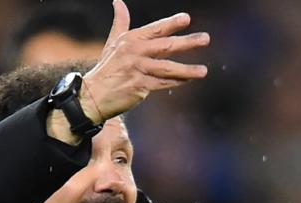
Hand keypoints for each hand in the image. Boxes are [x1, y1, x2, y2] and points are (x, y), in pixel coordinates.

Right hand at [82, 0, 209, 122]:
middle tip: (206, 39)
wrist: (93, 95)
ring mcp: (137, 70)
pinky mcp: (139, 87)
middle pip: (165, 46)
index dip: (171, 23)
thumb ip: (121, 22)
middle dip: (187, 42)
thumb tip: (118, 1)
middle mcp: (134, 53)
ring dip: (187, 70)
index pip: (155, 29)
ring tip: (204, 71)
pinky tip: (188, 80)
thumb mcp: (113, 43)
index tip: (187, 19)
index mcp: (130, 39)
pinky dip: (176, 82)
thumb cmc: (107, 68)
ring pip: (167, 68)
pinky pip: (162, 83)